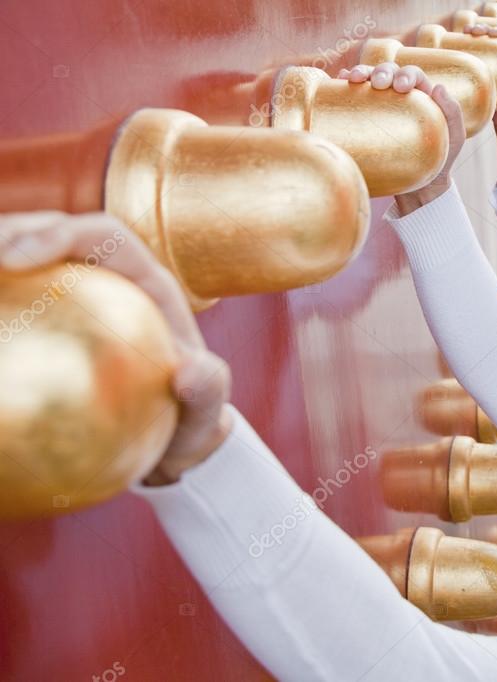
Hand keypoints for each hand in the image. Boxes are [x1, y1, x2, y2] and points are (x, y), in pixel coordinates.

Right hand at [0, 211, 232, 485]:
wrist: (163, 445)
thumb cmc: (187, 423)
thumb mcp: (205, 416)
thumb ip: (209, 392)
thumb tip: (191, 372)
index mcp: (143, 280)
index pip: (101, 234)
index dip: (57, 231)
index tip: (17, 257)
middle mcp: (101, 278)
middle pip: (44, 234)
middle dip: (3, 232)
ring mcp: (65, 300)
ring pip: (15, 266)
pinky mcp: (41, 326)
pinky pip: (10, 310)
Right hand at [338, 62, 465, 213]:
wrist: (421, 186)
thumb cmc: (441, 158)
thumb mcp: (454, 137)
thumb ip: (453, 113)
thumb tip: (439, 87)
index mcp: (422, 93)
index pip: (413, 74)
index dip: (406, 73)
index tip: (401, 86)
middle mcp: (401, 94)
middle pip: (389, 72)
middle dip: (382, 71)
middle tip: (379, 84)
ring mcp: (382, 104)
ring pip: (370, 79)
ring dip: (362, 73)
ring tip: (353, 79)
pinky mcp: (367, 117)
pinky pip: (354, 96)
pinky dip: (345, 85)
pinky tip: (339, 82)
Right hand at [463, 25, 496, 131]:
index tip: (488, 32)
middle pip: (494, 39)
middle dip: (482, 29)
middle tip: (469, 30)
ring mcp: (493, 69)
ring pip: (483, 48)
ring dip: (473, 38)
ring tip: (463, 33)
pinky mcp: (483, 78)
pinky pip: (475, 63)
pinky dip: (467, 54)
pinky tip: (459, 50)